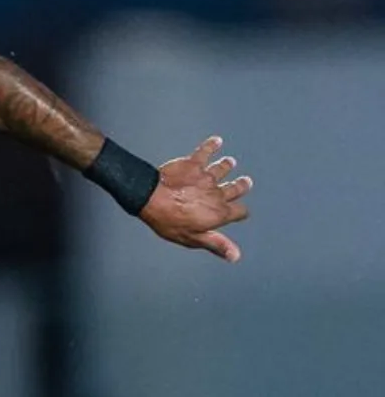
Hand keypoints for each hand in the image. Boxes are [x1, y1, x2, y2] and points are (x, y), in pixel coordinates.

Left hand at [139, 136, 253, 261]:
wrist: (150, 197)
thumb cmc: (168, 221)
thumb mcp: (192, 238)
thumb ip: (216, 245)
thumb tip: (236, 256)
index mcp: (219, 212)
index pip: (240, 212)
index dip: (241, 212)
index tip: (241, 212)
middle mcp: (217, 193)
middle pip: (236, 188)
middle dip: (242, 186)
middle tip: (246, 182)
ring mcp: (206, 177)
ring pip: (223, 169)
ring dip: (227, 165)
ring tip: (230, 162)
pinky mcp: (193, 164)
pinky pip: (205, 152)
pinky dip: (211, 145)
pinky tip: (216, 140)